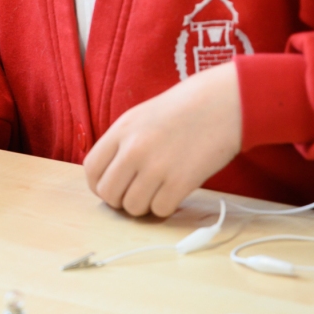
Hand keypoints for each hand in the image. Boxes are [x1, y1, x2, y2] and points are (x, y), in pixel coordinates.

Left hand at [82, 63, 242, 217]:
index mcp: (121, 130)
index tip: (111, 187)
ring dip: (143, 206)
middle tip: (135, 194)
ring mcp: (157, 167)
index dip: (98, 184)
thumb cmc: (183, 109)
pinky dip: (165, 207)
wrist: (222, 104)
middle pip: (108, 193)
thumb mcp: (141, 117)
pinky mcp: (181, 182)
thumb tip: (109, 174)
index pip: (91, 169)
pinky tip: (174, 192)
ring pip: (133, 207)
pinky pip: (160, 210)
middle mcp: (134, 150)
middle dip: (119, 200)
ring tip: (157, 192)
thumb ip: (122, 142)